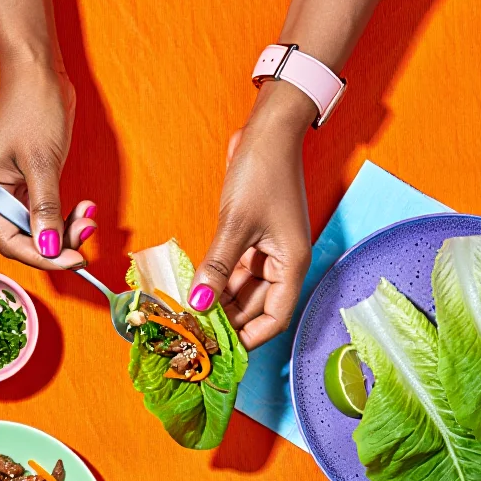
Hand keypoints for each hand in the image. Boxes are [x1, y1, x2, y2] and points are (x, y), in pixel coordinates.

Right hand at [0, 60, 96, 269]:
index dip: (42, 257)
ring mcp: (10, 189)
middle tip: (88, 230)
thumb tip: (50, 248)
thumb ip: (46, 210)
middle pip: (26, 238)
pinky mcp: (28, 182)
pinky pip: (46, 212)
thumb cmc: (34, 108)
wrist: (37, 72)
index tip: (74, 260)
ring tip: (89, 214)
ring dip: (66, 228)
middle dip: (58, 241)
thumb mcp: (42, 163)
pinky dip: (65, 214)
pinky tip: (84, 207)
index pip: (11, 242)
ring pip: (39, 227)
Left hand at [190, 83, 313, 348]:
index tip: (220, 349)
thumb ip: (217, 268)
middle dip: (227, 322)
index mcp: (291, 265)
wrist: (268, 131)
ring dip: (219, 303)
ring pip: (242, 292)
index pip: (274, 318)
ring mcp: (267, 253)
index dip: (249, 338)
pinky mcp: (252, 241)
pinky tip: (194, 290)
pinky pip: (234, 272)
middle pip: (256, 308)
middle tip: (193, 332)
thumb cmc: (262, 172)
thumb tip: (199, 305)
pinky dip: (216, 282)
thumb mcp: (236, 224)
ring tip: (188, 315)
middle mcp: (282, 264)